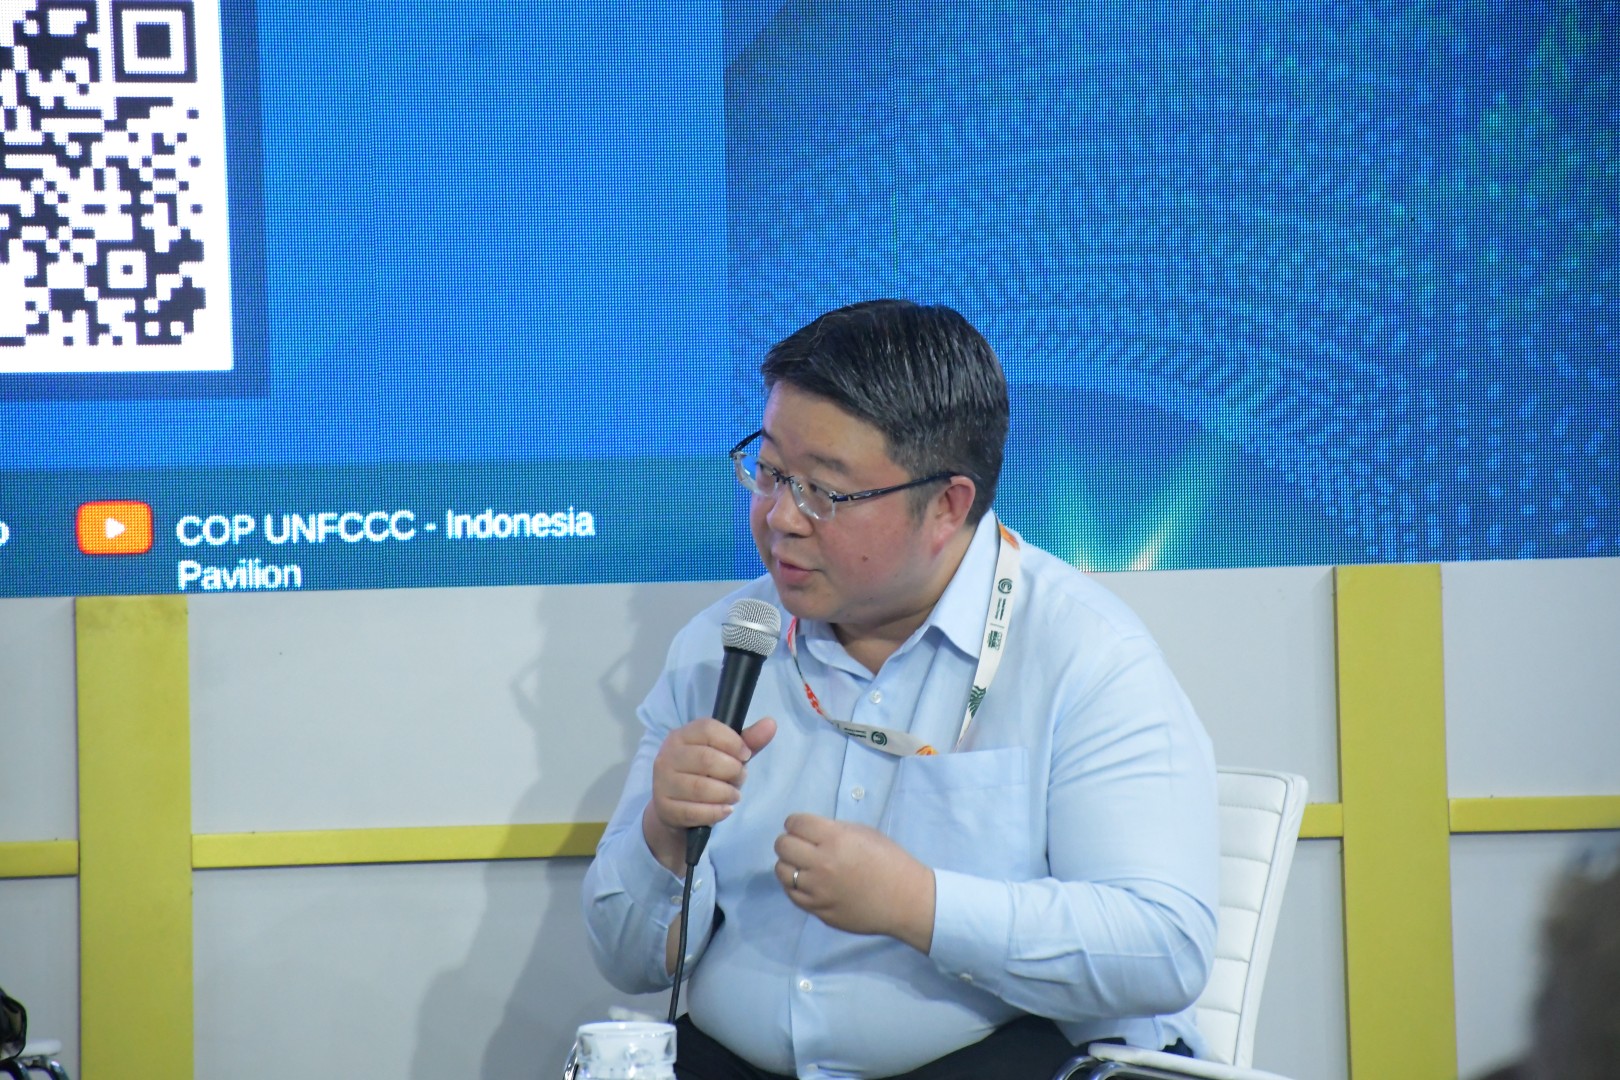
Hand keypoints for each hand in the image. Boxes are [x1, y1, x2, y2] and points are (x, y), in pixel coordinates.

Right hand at [641, 716, 775, 873]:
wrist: (675, 806)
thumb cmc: (704, 774)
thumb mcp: (726, 755)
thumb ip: (748, 741)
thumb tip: (771, 724)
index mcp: (682, 735)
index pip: (707, 728)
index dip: (732, 742)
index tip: (746, 755)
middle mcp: (668, 756)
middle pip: (706, 758)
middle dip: (732, 770)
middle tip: (741, 778)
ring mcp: (662, 783)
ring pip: (700, 787)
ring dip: (725, 793)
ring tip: (734, 795)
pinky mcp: (664, 808)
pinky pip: (693, 811)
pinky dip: (715, 812)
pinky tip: (725, 810)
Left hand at [773, 814, 935, 952]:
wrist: (906, 901)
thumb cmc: (891, 861)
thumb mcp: (865, 833)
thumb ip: (834, 830)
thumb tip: (810, 832)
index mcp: (835, 839)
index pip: (795, 823)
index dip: (796, 823)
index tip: (802, 828)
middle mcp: (822, 864)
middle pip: (782, 846)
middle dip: (789, 841)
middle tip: (801, 845)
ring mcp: (818, 890)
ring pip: (781, 871)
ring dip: (789, 864)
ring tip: (803, 865)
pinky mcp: (819, 910)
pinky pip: (792, 894)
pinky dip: (795, 885)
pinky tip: (807, 882)